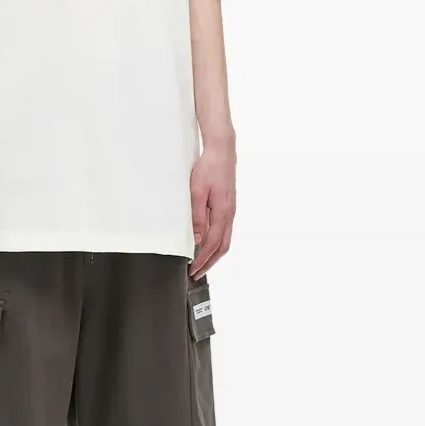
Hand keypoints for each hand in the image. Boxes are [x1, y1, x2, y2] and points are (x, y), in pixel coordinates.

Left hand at [188, 138, 236, 279]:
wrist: (222, 152)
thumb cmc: (209, 169)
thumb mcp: (196, 193)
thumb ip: (196, 217)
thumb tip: (195, 239)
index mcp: (222, 213)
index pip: (212, 245)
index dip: (202, 260)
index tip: (193, 270)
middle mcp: (230, 215)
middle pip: (222, 248)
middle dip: (209, 263)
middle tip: (196, 273)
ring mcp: (231, 211)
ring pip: (225, 240)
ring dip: (213, 255)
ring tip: (201, 263)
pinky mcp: (228, 206)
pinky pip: (225, 231)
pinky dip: (217, 243)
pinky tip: (208, 245)